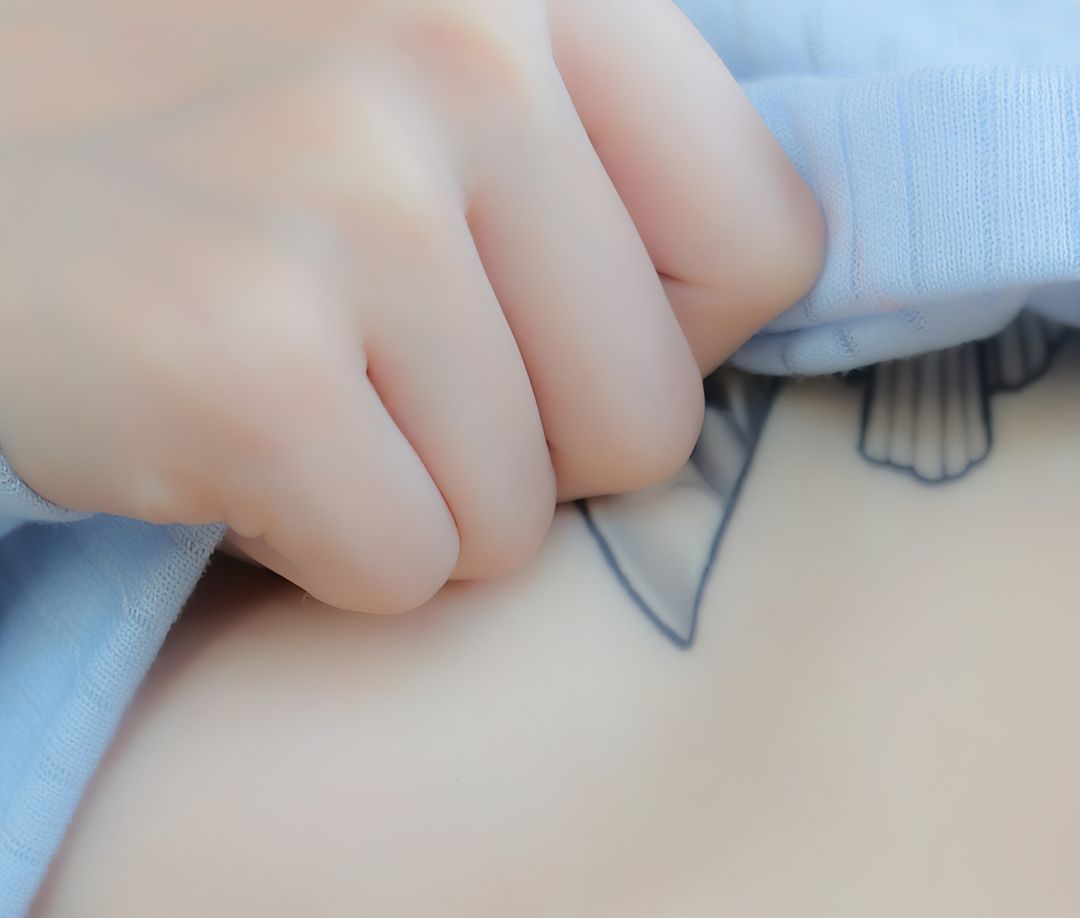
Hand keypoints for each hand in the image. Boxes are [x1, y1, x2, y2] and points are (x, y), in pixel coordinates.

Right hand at [0, 0, 822, 610]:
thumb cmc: (178, 129)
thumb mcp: (402, 55)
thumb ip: (576, 144)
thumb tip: (741, 319)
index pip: (769, 244)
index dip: (661, 337)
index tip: (534, 320)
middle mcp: (460, 46)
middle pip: (647, 421)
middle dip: (520, 446)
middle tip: (368, 359)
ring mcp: (352, 197)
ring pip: (518, 521)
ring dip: (399, 496)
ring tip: (274, 372)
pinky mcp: (248, 355)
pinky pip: (404, 570)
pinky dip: (307, 545)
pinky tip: (214, 428)